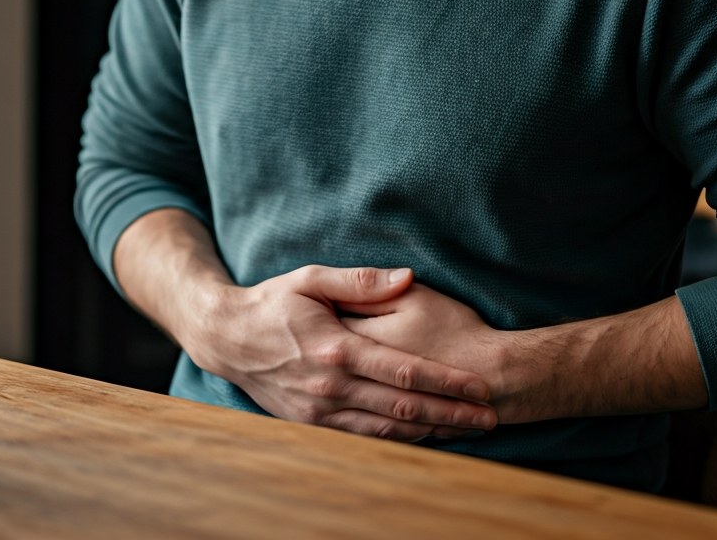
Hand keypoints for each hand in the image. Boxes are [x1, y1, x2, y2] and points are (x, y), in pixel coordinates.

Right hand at [189, 265, 497, 441]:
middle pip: (404, 407)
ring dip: (431, 432)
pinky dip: (399, 439)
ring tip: (468, 430)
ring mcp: (320, 412)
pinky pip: (364, 437)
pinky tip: (425, 436)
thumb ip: (362, 281)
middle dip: (451, 413)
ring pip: (387, 429)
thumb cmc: (272, 303)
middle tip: (491, 416)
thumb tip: (407, 277)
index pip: (405, 371)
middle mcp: (330, 387)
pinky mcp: (311, 424)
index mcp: (336, 349)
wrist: (226, 338)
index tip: (481, 387)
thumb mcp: (312, 278)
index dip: (447, 382)